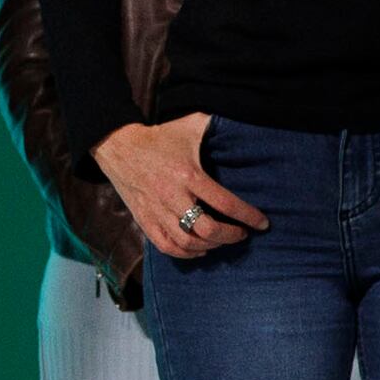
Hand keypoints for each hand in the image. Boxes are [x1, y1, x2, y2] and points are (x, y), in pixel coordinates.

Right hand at [98, 114, 257, 263]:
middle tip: (242, 234)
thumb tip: (241, 125)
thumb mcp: (189, 126)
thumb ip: (215, 126)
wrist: (118, 146)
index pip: (225, 203)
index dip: (247, 216)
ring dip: (211, 246)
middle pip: (208, 229)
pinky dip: (185, 254)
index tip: (262, 223)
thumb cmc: (159, 138)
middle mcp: (173, 197)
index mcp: (189, 175)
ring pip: (187, 242)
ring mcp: (157, 211)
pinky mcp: (144, 220)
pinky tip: (199, 250)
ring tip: (222, 241)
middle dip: (231, 236)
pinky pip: (166, 246)